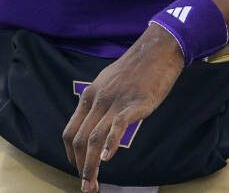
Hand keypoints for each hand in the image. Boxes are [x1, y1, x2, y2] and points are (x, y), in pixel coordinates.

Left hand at [62, 24, 184, 191]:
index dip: (71, 155)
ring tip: (92, 184)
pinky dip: (110, 144)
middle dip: (80, 167)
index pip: (71, 132)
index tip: (78, 169)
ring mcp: (114, 102)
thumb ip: (99, 103)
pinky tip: (108, 159)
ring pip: (94, 138)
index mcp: (89, 96)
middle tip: (86, 187)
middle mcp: (97, 100)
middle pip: (80, 139)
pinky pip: (117, 126)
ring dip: (91, 165)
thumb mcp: (108, 83)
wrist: (157, 50)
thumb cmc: (135, 69)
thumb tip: (95, 123)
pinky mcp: (134, 104)